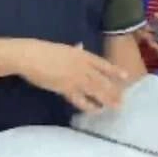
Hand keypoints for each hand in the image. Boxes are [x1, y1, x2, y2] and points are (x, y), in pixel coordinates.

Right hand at [15, 40, 129, 112]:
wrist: (31, 56)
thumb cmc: (44, 50)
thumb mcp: (63, 48)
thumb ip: (74, 50)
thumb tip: (80, 46)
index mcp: (81, 55)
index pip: (102, 64)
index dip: (114, 71)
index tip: (126, 76)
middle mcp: (82, 67)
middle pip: (102, 80)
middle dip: (113, 90)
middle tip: (122, 100)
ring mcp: (75, 78)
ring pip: (95, 90)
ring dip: (106, 99)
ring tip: (114, 107)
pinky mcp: (66, 88)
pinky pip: (80, 99)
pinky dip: (88, 105)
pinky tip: (95, 110)